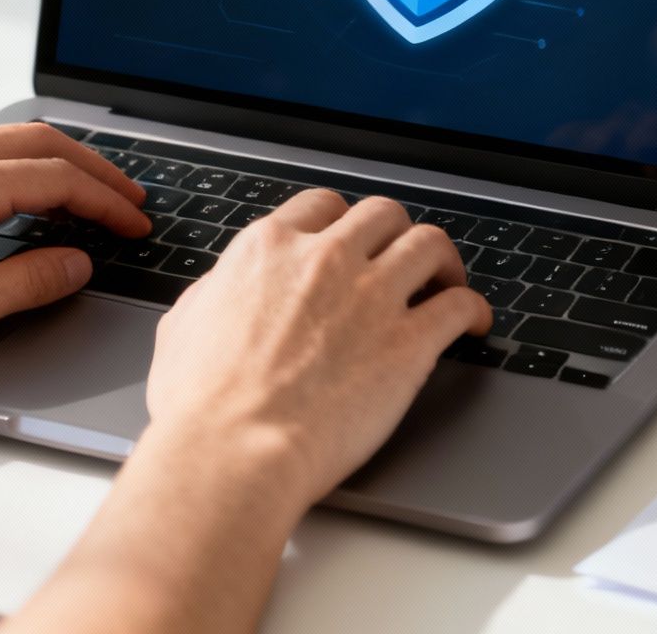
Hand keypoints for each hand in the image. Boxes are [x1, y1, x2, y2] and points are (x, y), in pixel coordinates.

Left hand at [0, 123, 151, 368]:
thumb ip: (27, 283)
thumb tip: (74, 263)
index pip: (61, 179)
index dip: (108, 202)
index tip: (135, 224)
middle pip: (39, 141)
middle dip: (93, 168)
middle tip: (128, 196)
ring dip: (50, 160)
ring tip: (79, 189)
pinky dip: (6, 162)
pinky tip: (9, 192)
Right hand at [139, 190, 492, 512]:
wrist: (234, 451)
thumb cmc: (200, 406)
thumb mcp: (183, 327)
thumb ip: (215, 294)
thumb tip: (223, 290)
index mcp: (269, 250)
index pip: (322, 206)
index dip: (343, 223)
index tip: (352, 241)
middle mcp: (325, 260)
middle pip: (383, 214)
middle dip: (396, 233)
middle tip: (402, 259)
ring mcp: (372, 297)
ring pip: (429, 244)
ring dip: (443, 261)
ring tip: (447, 281)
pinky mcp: (409, 343)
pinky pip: (460, 305)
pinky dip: (473, 309)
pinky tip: (473, 323)